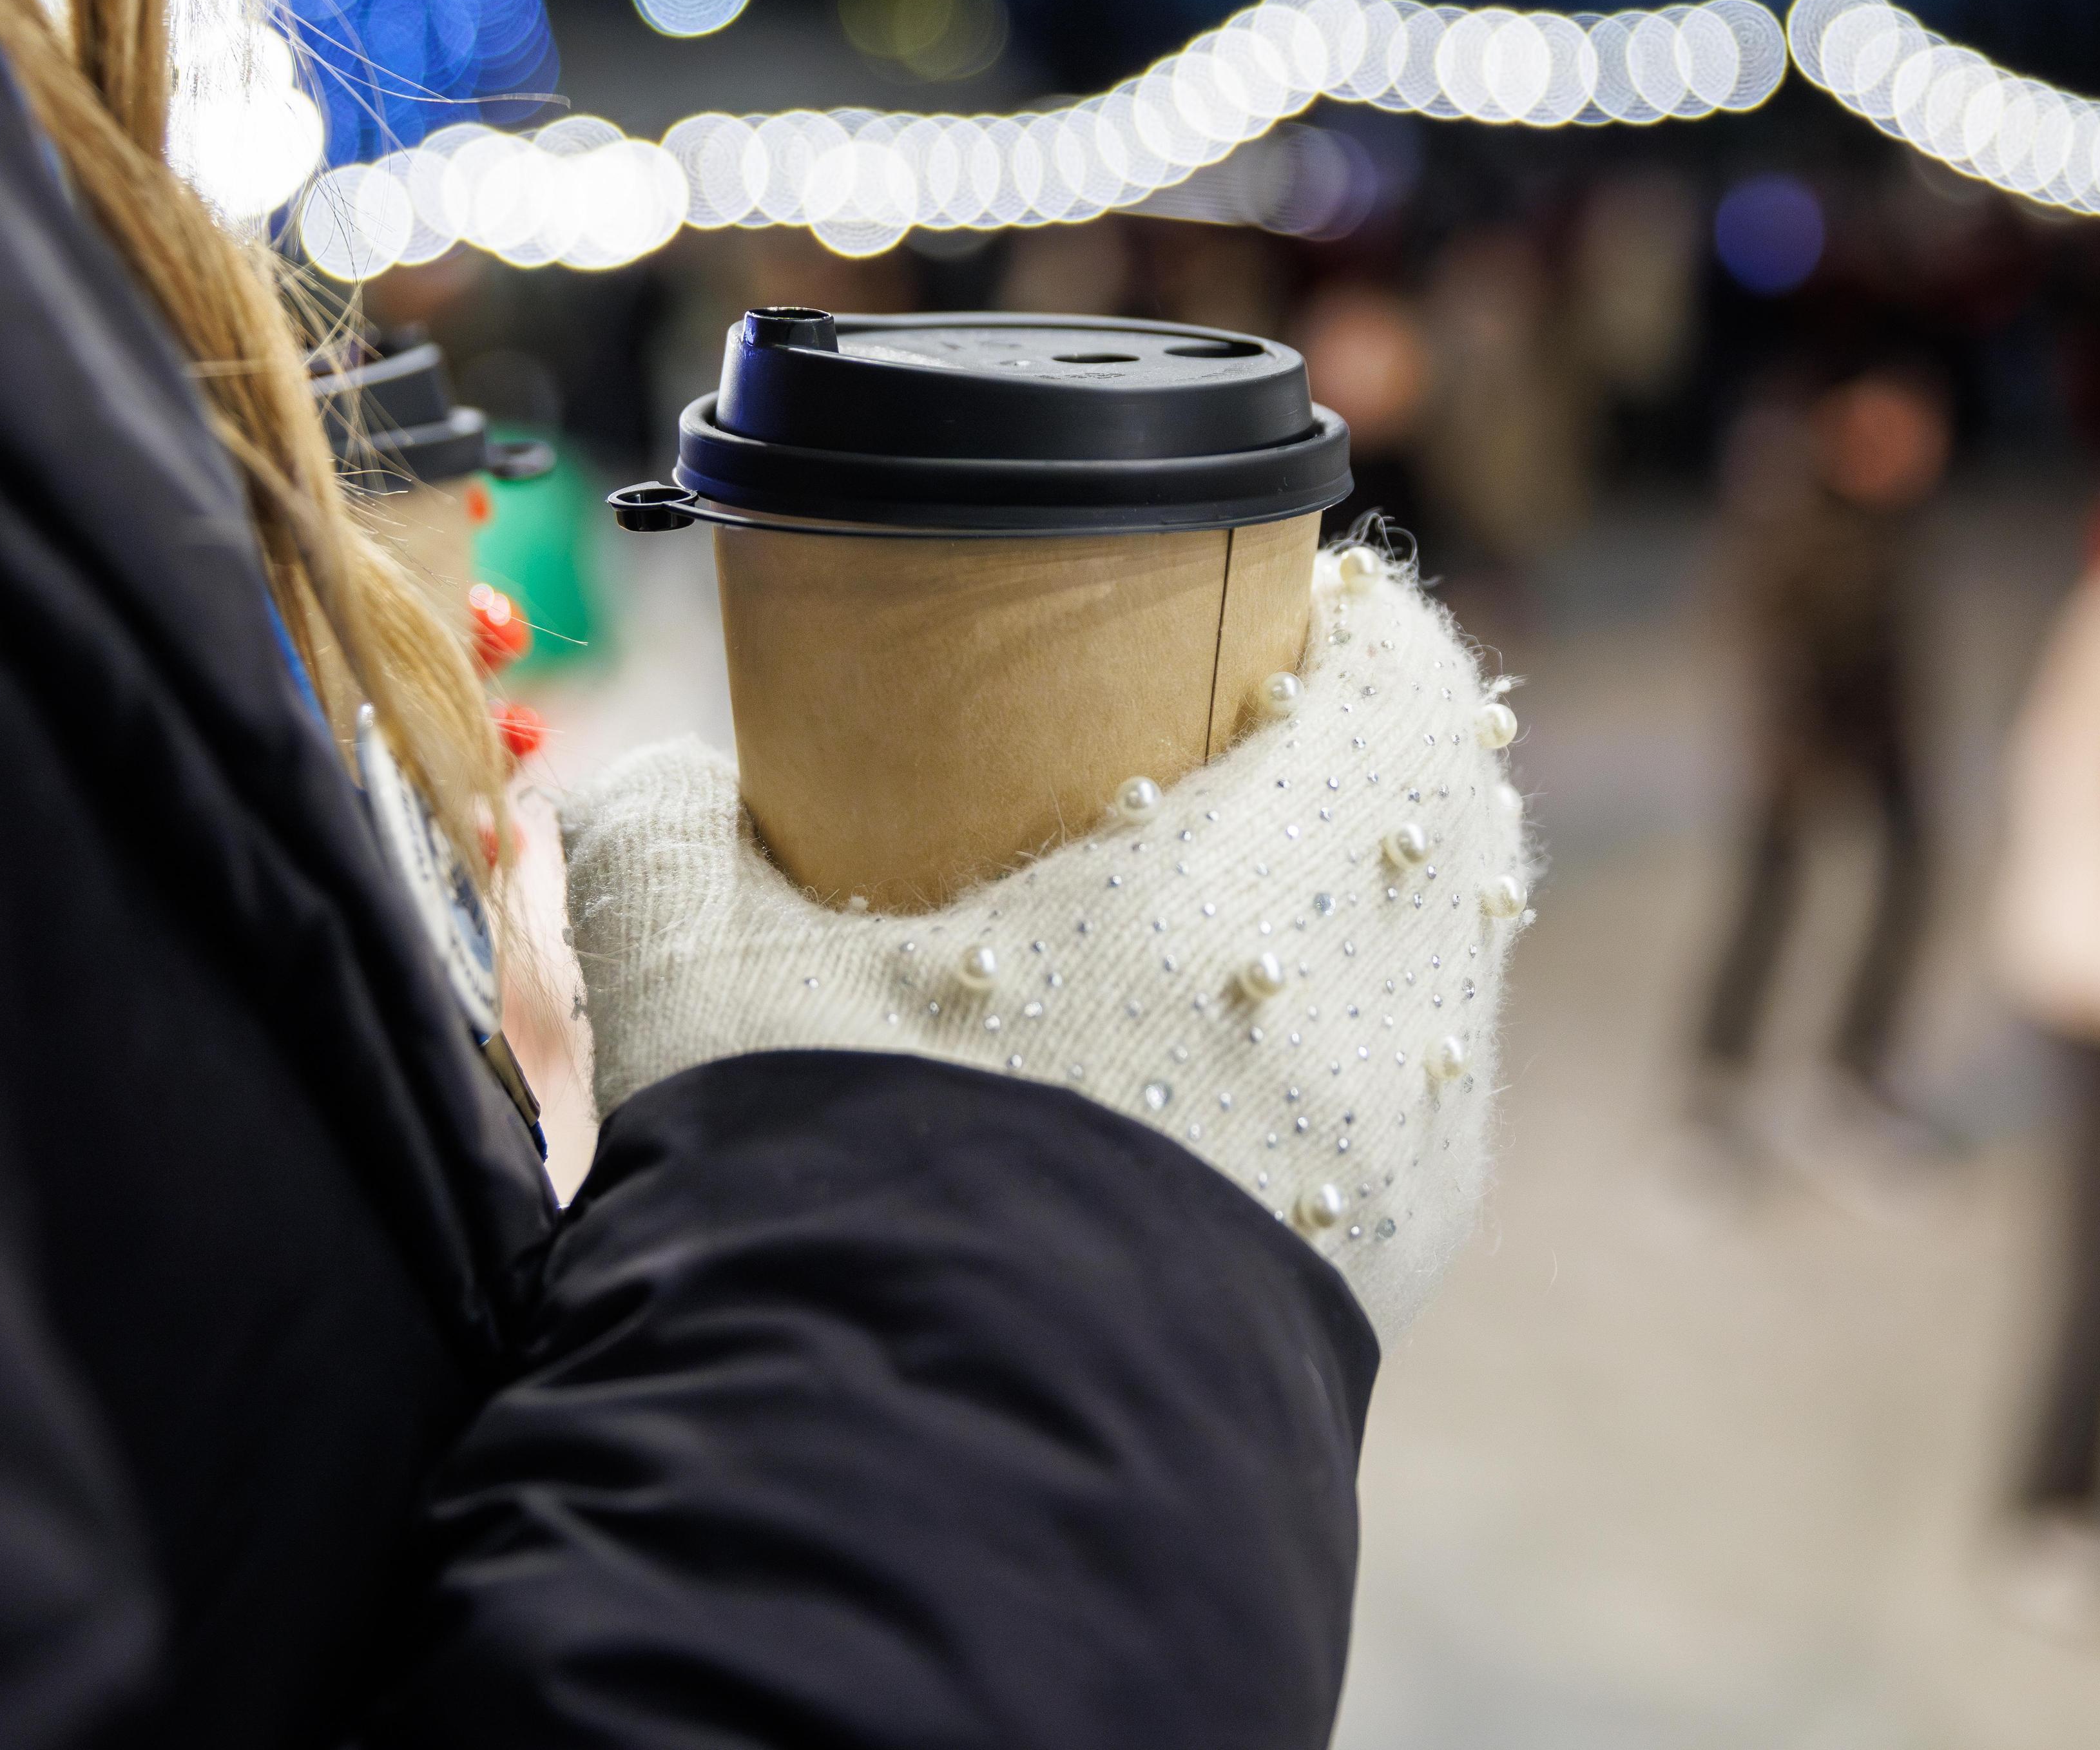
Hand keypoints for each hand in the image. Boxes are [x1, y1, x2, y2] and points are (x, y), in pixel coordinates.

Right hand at [558, 555, 1537, 1347]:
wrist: (924, 1481)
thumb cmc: (847, 1191)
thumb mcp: (711, 980)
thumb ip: (666, 839)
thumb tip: (650, 789)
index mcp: (1264, 885)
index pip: (1408, 677)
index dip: (1351, 630)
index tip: (1277, 617)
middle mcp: (1384, 1007)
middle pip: (1449, 810)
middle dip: (1357, 766)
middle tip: (1239, 756)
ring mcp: (1413, 1150)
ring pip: (1441, 961)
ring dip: (1361, 915)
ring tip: (1236, 913)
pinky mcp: (1396, 1266)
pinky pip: (1415, 1105)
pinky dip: (1351, 1057)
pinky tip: (1234, 1079)